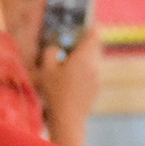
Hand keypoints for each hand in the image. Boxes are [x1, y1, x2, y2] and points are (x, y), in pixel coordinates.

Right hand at [34, 28, 101, 145]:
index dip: (89, 27)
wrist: (68, 119)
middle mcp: (95, 65)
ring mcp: (98, 77)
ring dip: (84, 57)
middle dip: (85, 43)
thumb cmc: (56, 93)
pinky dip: (85, 69)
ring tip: (68, 61)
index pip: (95, 34)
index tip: (80, 26)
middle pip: (96, 46)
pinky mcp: (96, 88)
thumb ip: (49, 52)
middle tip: (70, 44)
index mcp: (84, 57)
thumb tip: (54, 47)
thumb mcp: (46, 70)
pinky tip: (71, 77)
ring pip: (95, 59)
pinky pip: (93, 72)